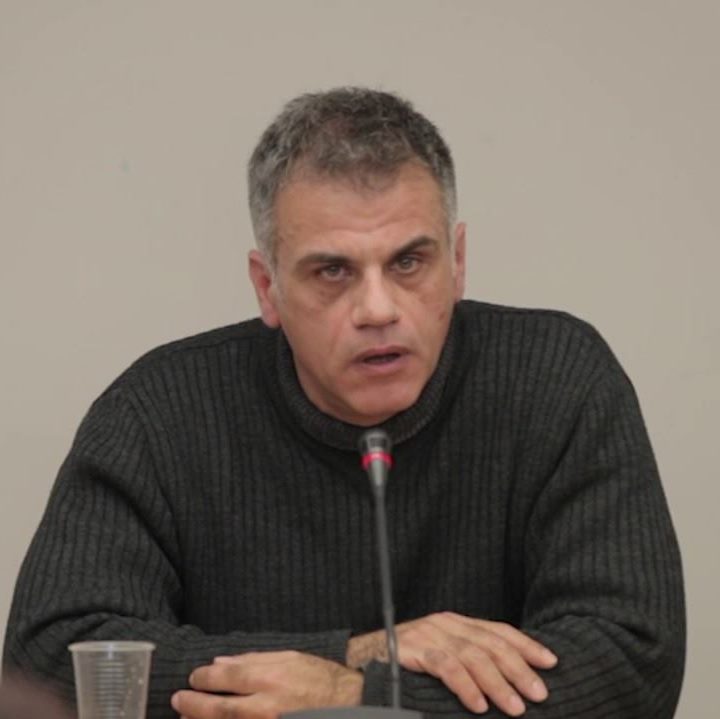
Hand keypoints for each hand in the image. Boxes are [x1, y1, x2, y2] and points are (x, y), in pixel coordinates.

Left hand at [171, 651, 362, 718]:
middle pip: (220, 708)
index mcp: (272, 677)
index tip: (194, 678)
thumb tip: (222, 661)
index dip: (205, 678)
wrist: (350, 704)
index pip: (227, 676)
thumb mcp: (291, 658)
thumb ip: (255, 659)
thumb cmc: (320, 679)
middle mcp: (267, 705)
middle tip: (178, 700)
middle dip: (194, 705)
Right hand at [347, 612, 556, 715]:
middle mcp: (445, 624)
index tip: (551, 662)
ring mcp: (428, 634)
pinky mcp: (413, 649)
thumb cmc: (405, 667)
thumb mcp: (441, 657)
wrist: (360, 661)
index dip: (526, 644)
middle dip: (519, 668)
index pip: (497, 629)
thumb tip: (509, 682)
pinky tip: (479, 705)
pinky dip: (466, 686)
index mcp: (455, 623)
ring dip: (498, 683)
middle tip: (539, 693)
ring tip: (515, 707)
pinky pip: (445, 666)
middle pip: (490, 642)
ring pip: (472, 655)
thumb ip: (468, 661)